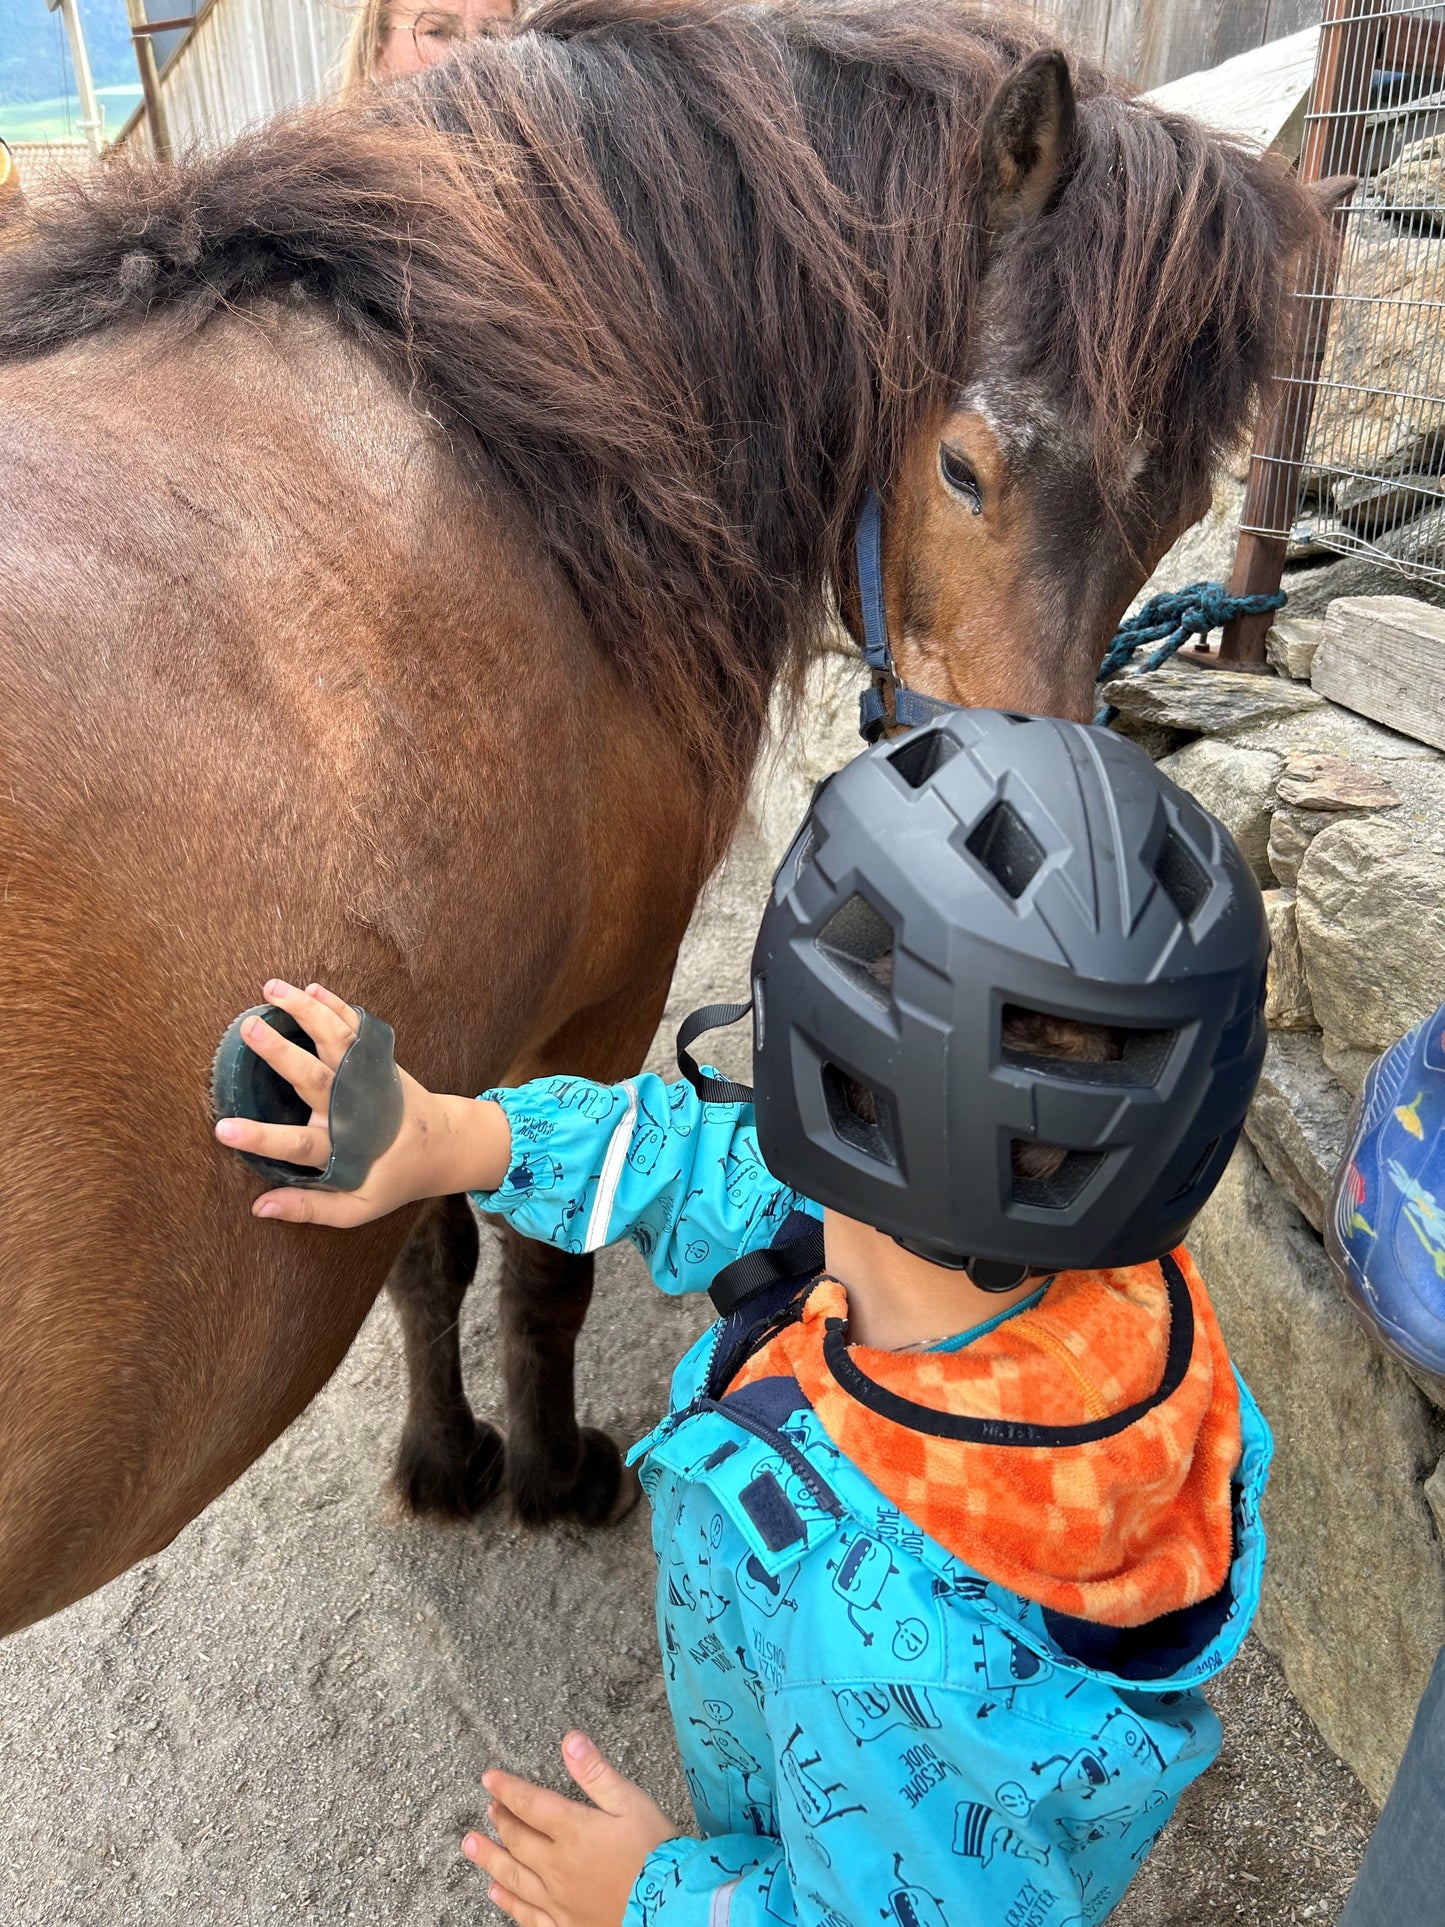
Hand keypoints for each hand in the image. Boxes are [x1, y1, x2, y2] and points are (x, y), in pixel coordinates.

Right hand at [213, 980, 510, 1224]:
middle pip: (315, 1078)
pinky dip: (335, 1006)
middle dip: (281, 1052)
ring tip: (272, 989)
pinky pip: (355, 1028)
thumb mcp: (356, 1208)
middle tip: (249, 1028)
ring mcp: (367, 1079)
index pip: (297, 1146)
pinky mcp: (378, 1060)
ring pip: (336, 1040)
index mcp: (344, 1148)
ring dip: (305, 1011)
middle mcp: (353, 1109)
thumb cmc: (392, 1178)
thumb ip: (310, 1208)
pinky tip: (311, 988)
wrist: (442, 1144)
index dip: (261, 1139)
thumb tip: (260, 1208)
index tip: (222, 1129)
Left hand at [463, 1732, 680, 1926]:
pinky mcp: (566, 1925)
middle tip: (487, 1809)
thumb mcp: (631, 1803)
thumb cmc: (655, 1853)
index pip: (530, 1804)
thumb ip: (596, 1773)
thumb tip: (570, 1740)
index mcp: (572, 1831)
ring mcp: (559, 1900)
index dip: (507, 1789)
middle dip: (500, 1821)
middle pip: (518, 1840)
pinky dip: (509, 1903)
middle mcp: (558, 1866)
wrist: (670, 1909)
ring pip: (515, 1877)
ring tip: (471, 1846)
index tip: (489, 1779)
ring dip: (491, 1859)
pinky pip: (529, 1915)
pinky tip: (497, 1894)